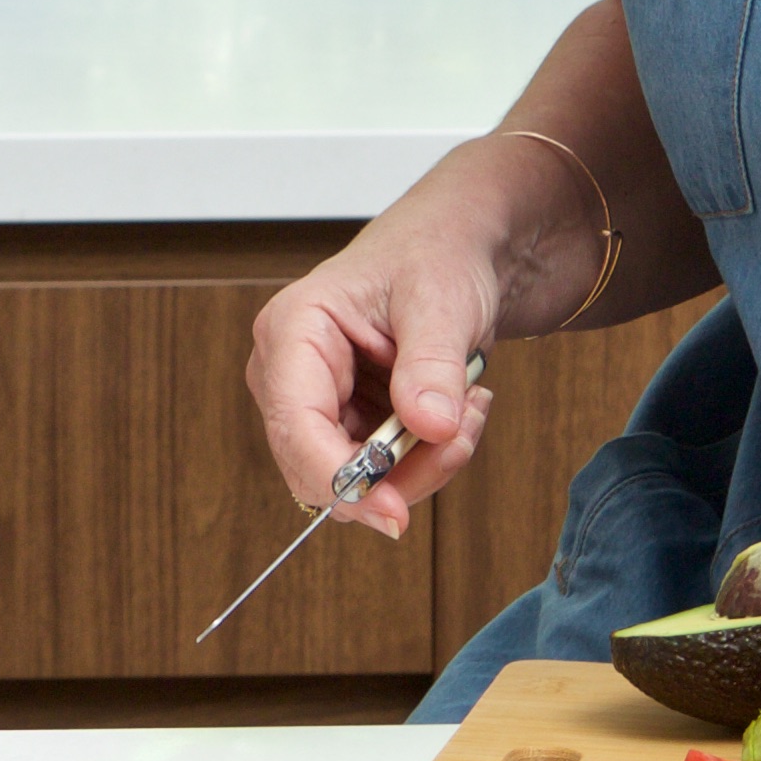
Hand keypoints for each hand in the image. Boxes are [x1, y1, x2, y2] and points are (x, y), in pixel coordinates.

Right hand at [239, 183, 519, 539]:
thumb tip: (429, 426)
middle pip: (321, 466)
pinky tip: (458, 412)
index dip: (340, 478)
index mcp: (293, 330)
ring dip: (423, 463)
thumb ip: (432, 365)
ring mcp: (317, 402)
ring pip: (356, 479)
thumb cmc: (435, 253)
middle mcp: (291, 373)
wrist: (456, 248)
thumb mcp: (441, 302)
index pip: (295, 427)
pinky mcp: (347, 421)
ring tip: (470, 407)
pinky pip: (380, 471)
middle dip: (399, 471)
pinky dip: (427, 457)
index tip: (396, 512)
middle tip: (462, 436)